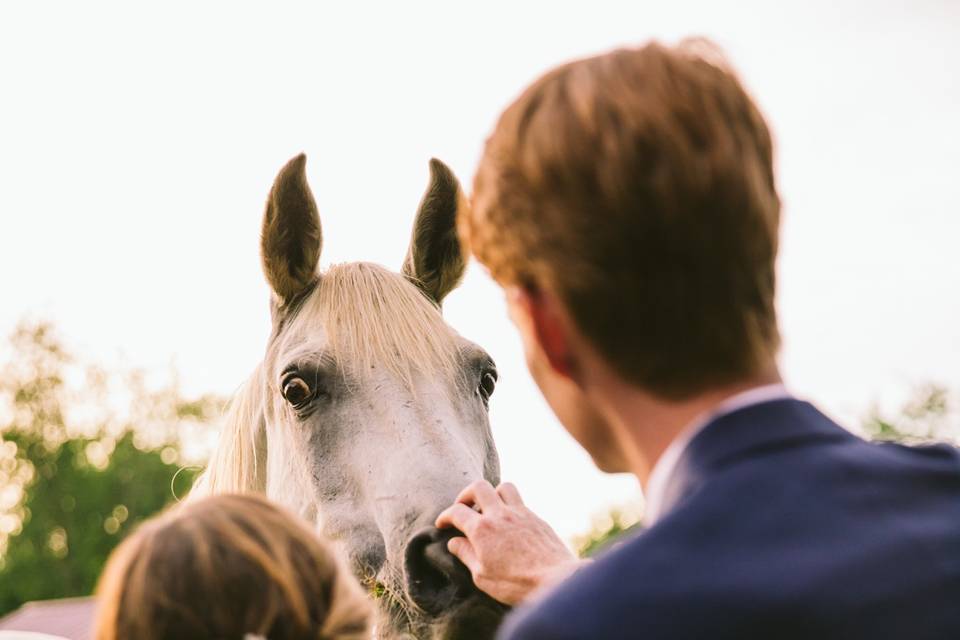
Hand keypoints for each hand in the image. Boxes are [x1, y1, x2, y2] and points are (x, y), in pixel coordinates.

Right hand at [435, 480, 584, 605]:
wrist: (554, 580)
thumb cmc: (515, 583)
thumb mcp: (482, 576)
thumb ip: (466, 554)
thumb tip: (454, 542)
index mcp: (482, 530)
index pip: (456, 512)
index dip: (445, 516)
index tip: (442, 524)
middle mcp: (500, 515)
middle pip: (478, 487)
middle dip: (465, 495)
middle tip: (463, 508)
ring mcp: (520, 513)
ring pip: (502, 487)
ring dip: (492, 494)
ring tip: (488, 509)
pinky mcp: (536, 518)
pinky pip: (519, 500)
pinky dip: (509, 504)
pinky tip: (508, 521)